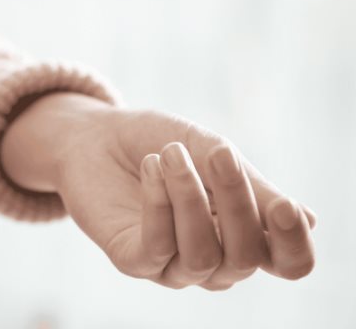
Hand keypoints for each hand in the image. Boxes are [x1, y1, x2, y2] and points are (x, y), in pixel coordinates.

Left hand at [1, 93, 316, 289]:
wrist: (95, 136)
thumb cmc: (159, 142)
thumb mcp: (211, 152)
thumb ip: (251, 186)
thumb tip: (308, 218)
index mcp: (243, 234)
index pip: (287, 263)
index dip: (295, 245)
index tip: (287, 207)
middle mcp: (212, 260)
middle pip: (246, 258)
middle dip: (237, 203)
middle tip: (218, 153)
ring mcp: (171, 266)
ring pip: (202, 255)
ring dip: (189, 197)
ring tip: (169, 152)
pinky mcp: (132, 261)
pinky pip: (157, 246)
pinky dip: (158, 203)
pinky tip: (151, 166)